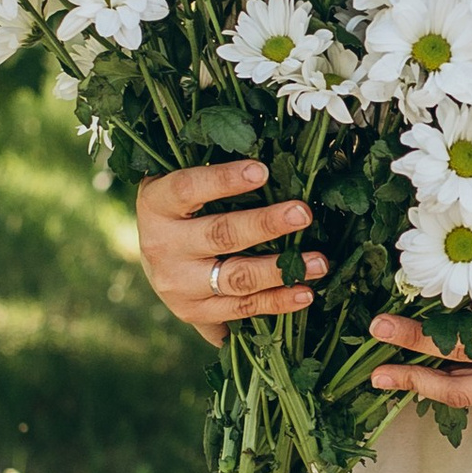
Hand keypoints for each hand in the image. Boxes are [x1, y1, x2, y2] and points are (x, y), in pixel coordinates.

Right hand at [136, 160, 324, 344]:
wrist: (152, 261)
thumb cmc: (182, 211)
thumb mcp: (183, 188)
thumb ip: (215, 177)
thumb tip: (275, 159)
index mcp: (156, 205)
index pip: (188, 188)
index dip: (224, 180)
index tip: (262, 171)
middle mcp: (161, 246)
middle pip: (219, 235)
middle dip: (266, 224)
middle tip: (303, 214)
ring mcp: (177, 285)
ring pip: (235, 278)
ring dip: (281, 270)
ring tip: (319, 262)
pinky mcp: (193, 314)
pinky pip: (241, 308)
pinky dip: (276, 302)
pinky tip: (305, 292)